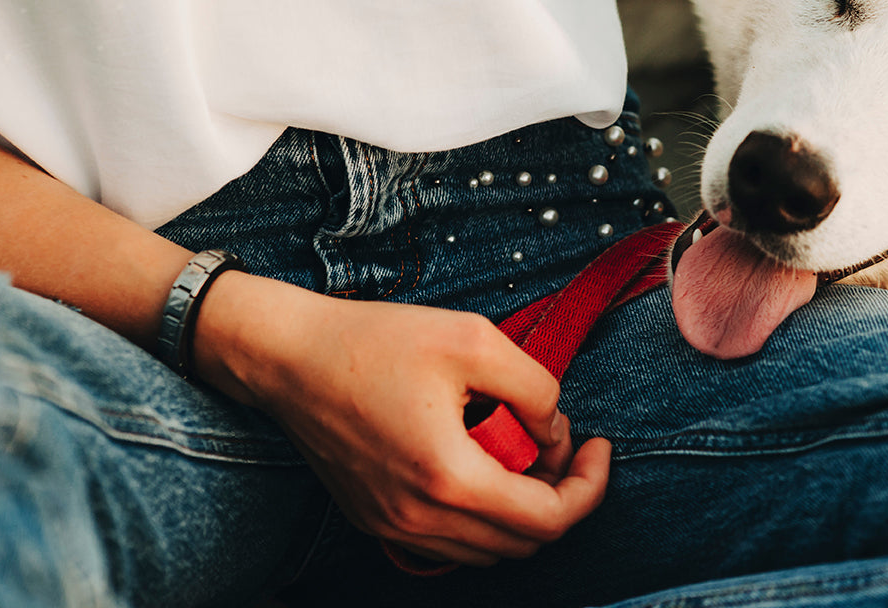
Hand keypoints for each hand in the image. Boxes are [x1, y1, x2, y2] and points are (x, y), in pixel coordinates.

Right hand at [194, 273, 611, 565]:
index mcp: (447, 478)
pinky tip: (482, 461)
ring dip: (521, 508)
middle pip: (524, 542)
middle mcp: (419, 518)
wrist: (289, 358)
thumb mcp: (475, 338)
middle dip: (560, 494)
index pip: (548, 519)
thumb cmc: (377, 340)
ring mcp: (393, 526)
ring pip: (489, 549)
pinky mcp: (376, 520)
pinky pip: (451, 542)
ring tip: (521, 447)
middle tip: (559, 440)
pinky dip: (483, 514)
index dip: (589, 486)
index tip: (598, 445)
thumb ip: (535, 388)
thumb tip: (555, 430)